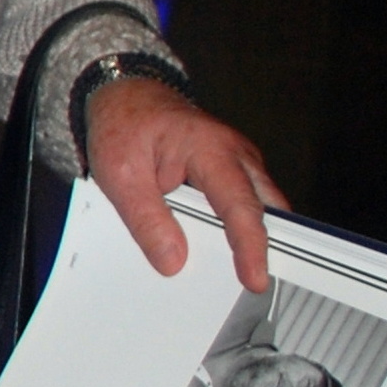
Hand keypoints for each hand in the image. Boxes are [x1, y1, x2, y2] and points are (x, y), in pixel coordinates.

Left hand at [86, 76, 287, 293]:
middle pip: (267, 209)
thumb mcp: (119, 173)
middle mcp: (236, 154)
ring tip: (234, 278)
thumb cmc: (123, 126)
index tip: (255, 279)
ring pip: (260, 208)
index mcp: (210, 149)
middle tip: (253, 288)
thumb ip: (146, 218)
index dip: (250, 247)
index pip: (240, 205)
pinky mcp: (233, 173)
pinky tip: (218, 252)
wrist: (124, 97)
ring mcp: (239, 163)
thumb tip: (173, 260)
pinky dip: (235, 228)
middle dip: (266, 246)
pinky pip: (244, 205)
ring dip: (250, 238)